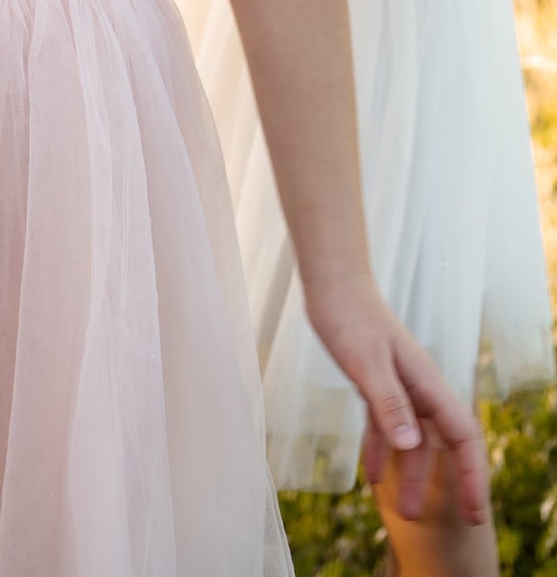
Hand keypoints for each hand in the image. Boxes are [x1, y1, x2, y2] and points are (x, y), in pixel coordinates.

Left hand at [301, 270, 486, 523]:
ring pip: (411, 439)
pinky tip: (370, 474)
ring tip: (404, 513)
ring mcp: (398, 385)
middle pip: (440, 445)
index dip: (470, 475)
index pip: (462, 437)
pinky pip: (384, 425)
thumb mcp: (365, 360)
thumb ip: (388, 402)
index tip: (473, 512)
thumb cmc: (349, 315)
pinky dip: (380, 450)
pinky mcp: (375, 381)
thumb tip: (410, 445)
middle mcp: (419, 387)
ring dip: (408, 474)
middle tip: (448, 523)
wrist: (331, 282)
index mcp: (426, 383)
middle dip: (445, 485)